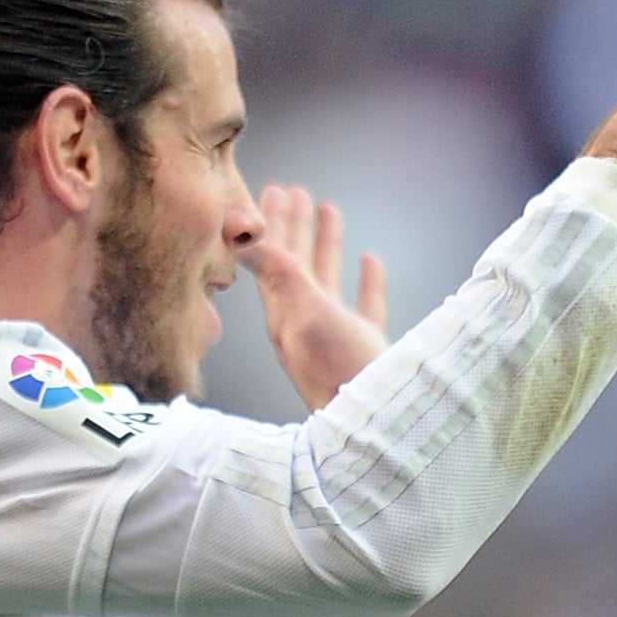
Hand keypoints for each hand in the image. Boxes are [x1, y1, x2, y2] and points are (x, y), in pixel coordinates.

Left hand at [235, 183, 389, 408]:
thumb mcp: (306, 314)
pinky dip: (367, 281)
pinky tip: (371, 261)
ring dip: (326, 243)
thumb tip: (242, 234)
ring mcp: (335, 335)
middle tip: (294, 191)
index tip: (272, 189)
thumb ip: (279, 272)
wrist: (374, 427)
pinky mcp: (365, 348)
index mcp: (285, 312)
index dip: (271, 222)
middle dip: (294, 225)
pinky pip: (364, 305)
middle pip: (294, 262)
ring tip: (329, 210)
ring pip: (327, 277)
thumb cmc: (340, 374)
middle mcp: (304, 321)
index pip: (271, 256)